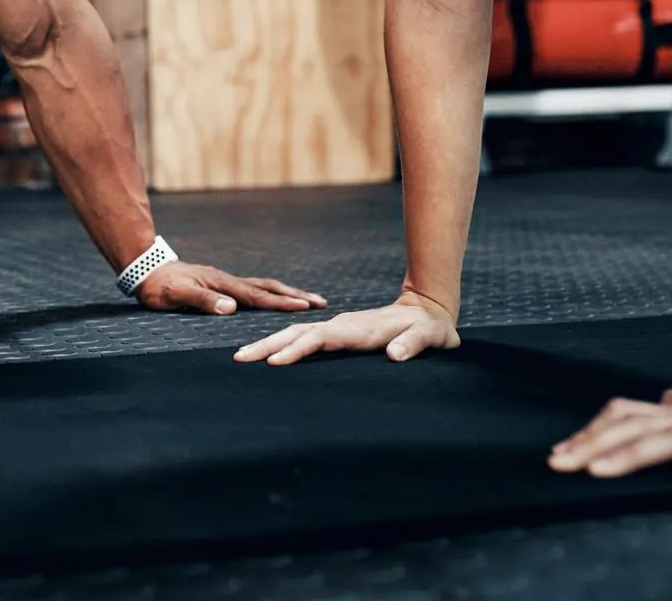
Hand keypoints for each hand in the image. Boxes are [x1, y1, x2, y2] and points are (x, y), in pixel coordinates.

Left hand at [134, 261, 326, 315]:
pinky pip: (251, 290)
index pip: (258, 296)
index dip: (281, 303)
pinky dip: (269, 294)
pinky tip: (272, 300)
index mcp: (222, 284)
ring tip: (305, 300)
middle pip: (268, 287)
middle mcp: (228, 281)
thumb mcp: (178, 295)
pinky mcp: (220, 285)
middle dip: (294, 295)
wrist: (146, 270)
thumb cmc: (160, 287)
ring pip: (262, 287)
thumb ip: (203, 301)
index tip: (305, 307)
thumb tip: (232, 309)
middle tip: (320, 302)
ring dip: (284, 293)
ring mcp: (225, 282)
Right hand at [232, 291, 459, 363]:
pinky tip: (267, 354)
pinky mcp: (336, 333)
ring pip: (296, 333)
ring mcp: (337, 328)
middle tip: (240, 358)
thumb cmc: (430, 328)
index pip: (322, 339)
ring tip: (242, 356)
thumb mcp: (431, 337)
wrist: (425, 310)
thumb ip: (414, 344)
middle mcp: (342, 326)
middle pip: (298, 333)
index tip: (275, 362)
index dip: (298, 350)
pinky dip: (282, 344)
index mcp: (360, 329)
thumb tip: (395, 355)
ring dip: (270, 343)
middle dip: (269, 345)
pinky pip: (304, 337)